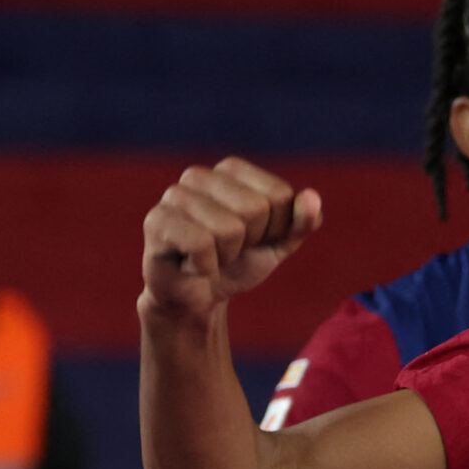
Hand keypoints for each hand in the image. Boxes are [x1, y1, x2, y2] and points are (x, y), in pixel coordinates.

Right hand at [141, 157, 323, 323]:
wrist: (197, 298)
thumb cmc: (238, 263)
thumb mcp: (279, 244)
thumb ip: (301, 222)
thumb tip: (311, 196)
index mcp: (232, 170)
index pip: (280, 195)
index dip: (275, 228)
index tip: (255, 239)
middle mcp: (199, 175)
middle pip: (256, 209)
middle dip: (251, 243)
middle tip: (229, 251)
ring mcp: (174, 196)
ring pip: (230, 229)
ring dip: (226, 257)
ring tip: (210, 257)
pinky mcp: (156, 221)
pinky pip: (202, 246)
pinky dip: (205, 267)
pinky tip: (191, 266)